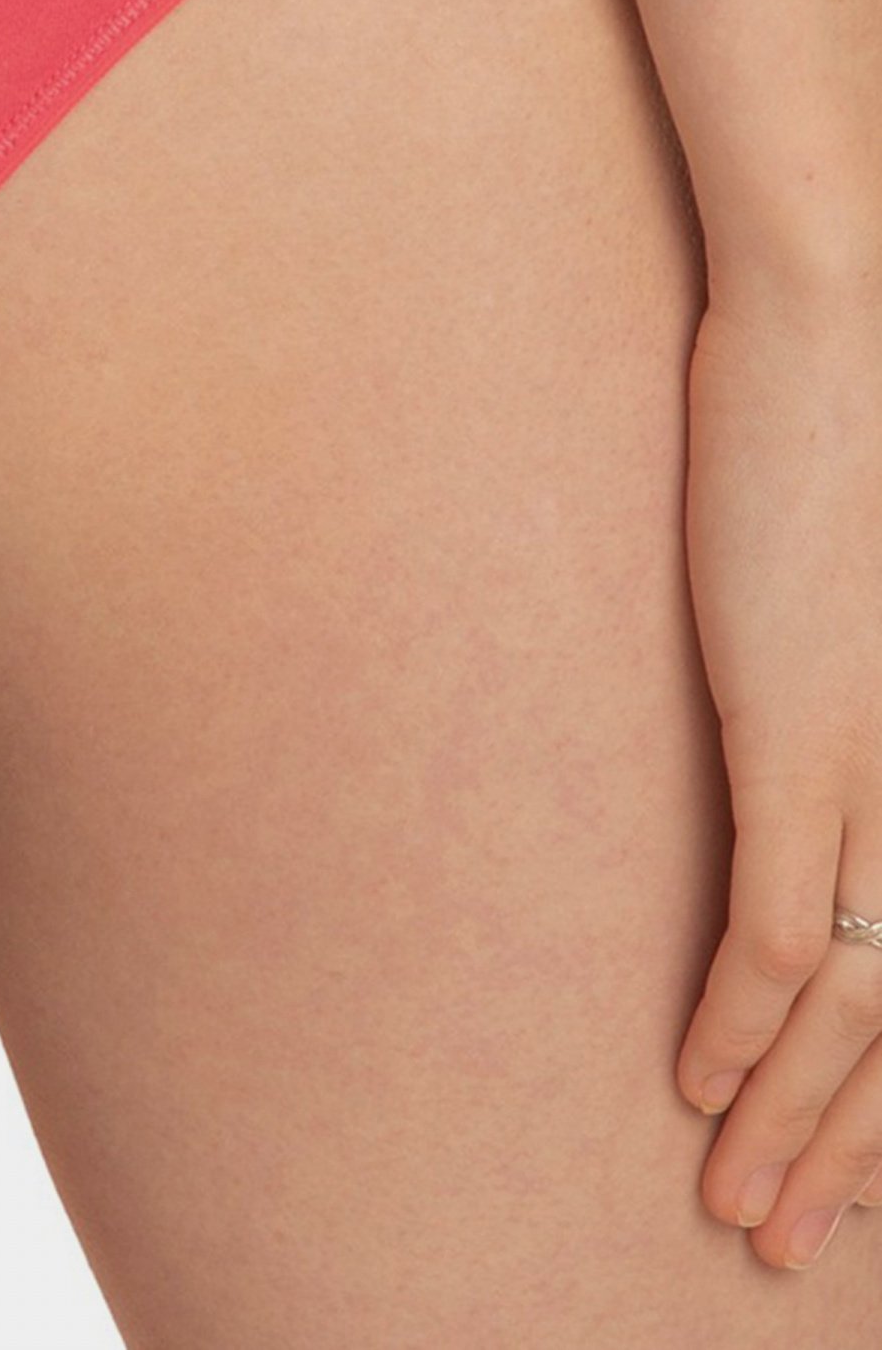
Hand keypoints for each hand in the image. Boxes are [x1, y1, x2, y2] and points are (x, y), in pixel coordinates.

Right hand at [676, 277, 881, 1270]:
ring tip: (737, 1206)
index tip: (860, 1179)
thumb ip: (873, 679)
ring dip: (791, 1119)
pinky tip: (694, 1080)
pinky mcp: (799, 726)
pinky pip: (777, 915)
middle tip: (784, 1234)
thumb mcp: (880, 591)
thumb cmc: (868, 430)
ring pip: (857, 1001)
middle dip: (852, 1145)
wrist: (848, 323)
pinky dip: (739, 1019)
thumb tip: (838, 764)